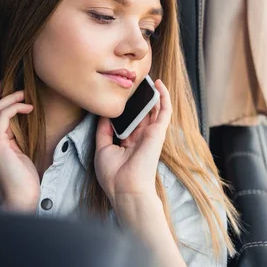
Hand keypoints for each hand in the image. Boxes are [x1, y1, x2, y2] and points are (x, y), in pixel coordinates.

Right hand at [0, 83, 39, 211]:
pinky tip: (27, 107)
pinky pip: (1, 117)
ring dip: (8, 98)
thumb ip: (7, 138)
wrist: (19, 200)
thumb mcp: (11, 154)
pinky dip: (14, 107)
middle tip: (11, 83)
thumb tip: (13, 120)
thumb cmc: (20, 179)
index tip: (2, 92)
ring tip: (24, 94)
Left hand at [94, 79, 171, 207]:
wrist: (126, 189)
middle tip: (133, 82)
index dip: (125, 109)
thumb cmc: (113, 175)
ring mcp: (151, 134)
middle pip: (141, 113)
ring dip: (152, 94)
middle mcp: (141, 138)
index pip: (128, 122)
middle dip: (138, 99)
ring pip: (154, 109)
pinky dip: (163, 97)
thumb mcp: (103, 150)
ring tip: (147, 77)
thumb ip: (104, 131)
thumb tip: (104, 114)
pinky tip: (159, 84)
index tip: (118, 95)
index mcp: (128, 143)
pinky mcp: (158, 132)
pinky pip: (164, 111)